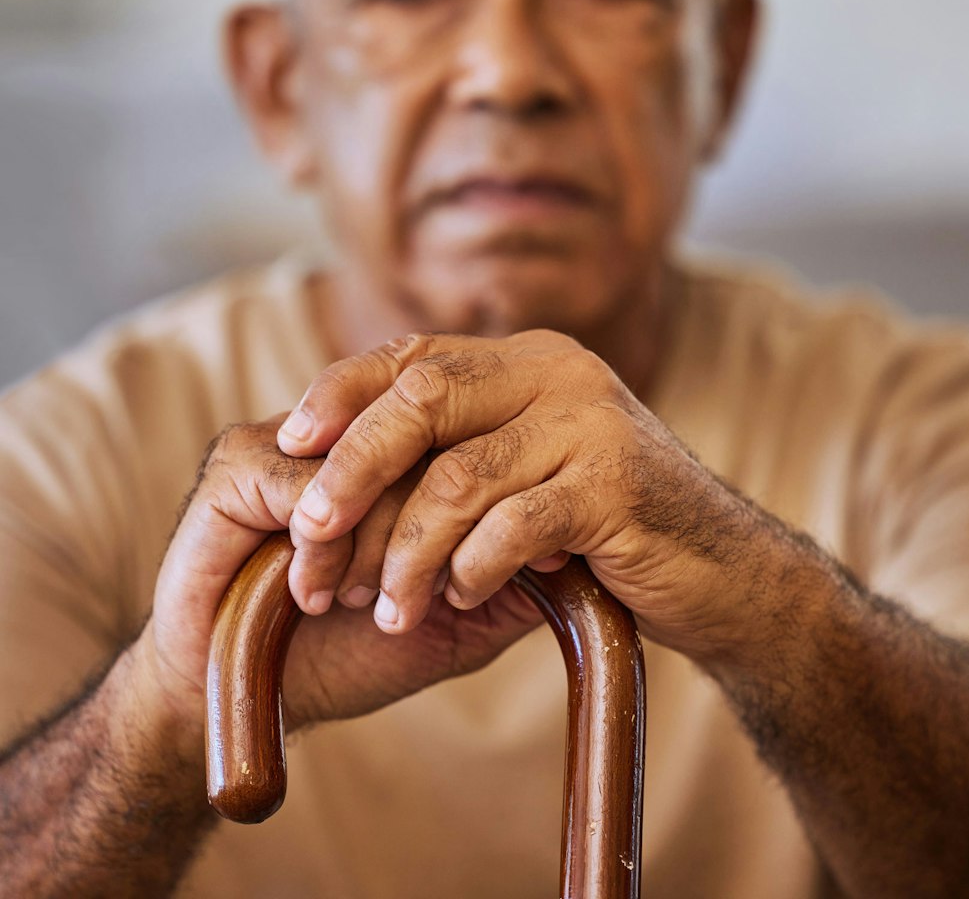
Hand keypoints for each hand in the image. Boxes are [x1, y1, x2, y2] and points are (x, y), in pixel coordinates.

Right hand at [142, 416, 540, 737]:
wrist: (240, 697)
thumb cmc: (351, 651)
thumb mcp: (452, 617)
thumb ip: (507, 577)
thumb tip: (576, 551)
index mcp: (402, 451)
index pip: (474, 430)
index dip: (510, 488)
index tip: (546, 555)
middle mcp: (350, 428)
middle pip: (429, 433)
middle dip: (442, 521)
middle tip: (452, 591)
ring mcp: (292, 434)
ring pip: (373, 459)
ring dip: (382, 542)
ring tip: (374, 602)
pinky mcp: (234, 461)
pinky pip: (307, 484)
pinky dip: (329, 545)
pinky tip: (323, 595)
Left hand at [278, 331, 765, 661]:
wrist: (725, 572)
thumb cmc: (609, 529)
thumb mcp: (533, 469)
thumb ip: (465, 449)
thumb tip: (347, 468)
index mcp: (528, 360)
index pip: (413, 353)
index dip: (341, 390)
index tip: (289, 437)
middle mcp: (558, 373)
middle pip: (423, 398)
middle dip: (354, 469)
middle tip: (310, 534)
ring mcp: (592, 423)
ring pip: (460, 477)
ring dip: (406, 550)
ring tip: (385, 606)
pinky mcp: (617, 485)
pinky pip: (514, 526)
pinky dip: (471, 568)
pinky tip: (456, 599)